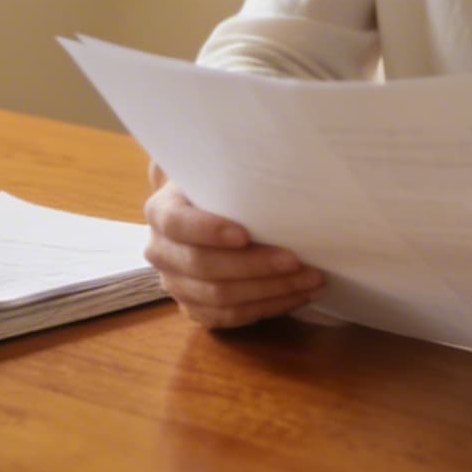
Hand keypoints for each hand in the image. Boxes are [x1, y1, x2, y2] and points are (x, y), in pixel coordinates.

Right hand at [142, 162, 324, 328]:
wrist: (204, 211)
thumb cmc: (218, 186)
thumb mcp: (217, 169)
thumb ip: (232, 168)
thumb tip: (277, 152)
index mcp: (161, 211)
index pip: (177, 223)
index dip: (208, 231)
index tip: (244, 234)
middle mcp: (161, 251)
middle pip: (204, 266)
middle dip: (255, 266)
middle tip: (297, 260)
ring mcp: (175, 284)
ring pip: (219, 298)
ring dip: (270, 291)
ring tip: (310, 280)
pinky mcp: (194, 309)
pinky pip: (230, 318)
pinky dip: (267, 308)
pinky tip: (297, 296)